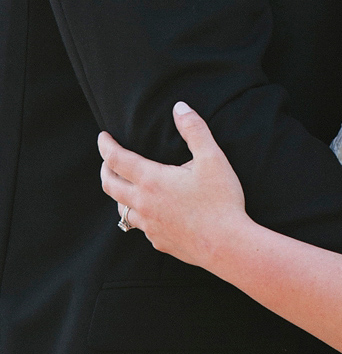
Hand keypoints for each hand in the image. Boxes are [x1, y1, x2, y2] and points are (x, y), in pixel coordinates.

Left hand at [98, 103, 247, 268]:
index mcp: (152, 180)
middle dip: (105, 169)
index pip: (117, 159)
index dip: (106, 146)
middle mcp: (143, 204)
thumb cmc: (221, 200)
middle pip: (110, 185)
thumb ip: (194, 130)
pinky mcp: (159, 241)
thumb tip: (179, 107)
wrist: (227, 245)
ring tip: (127, 185)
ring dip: (120, 193)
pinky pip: (141, 226)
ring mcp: (149, 226)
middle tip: (107, 160)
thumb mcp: (212, 158)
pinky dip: (140, 214)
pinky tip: (152, 212)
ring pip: (122, 208)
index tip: (102, 137)